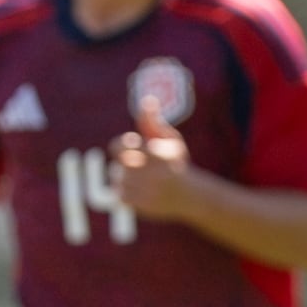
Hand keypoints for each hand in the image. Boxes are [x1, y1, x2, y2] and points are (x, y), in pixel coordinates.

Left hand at [110, 93, 204, 220]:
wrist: (189, 196)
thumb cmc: (176, 162)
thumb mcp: (169, 139)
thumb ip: (153, 121)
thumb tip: (146, 100)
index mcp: (154, 154)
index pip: (120, 147)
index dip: (122, 146)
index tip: (132, 147)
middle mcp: (148, 174)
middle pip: (119, 165)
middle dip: (127, 163)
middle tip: (139, 165)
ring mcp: (143, 192)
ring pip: (117, 181)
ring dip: (125, 178)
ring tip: (142, 178)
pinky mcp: (139, 206)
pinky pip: (119, 197)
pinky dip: (126, 193)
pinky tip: (141, 190)